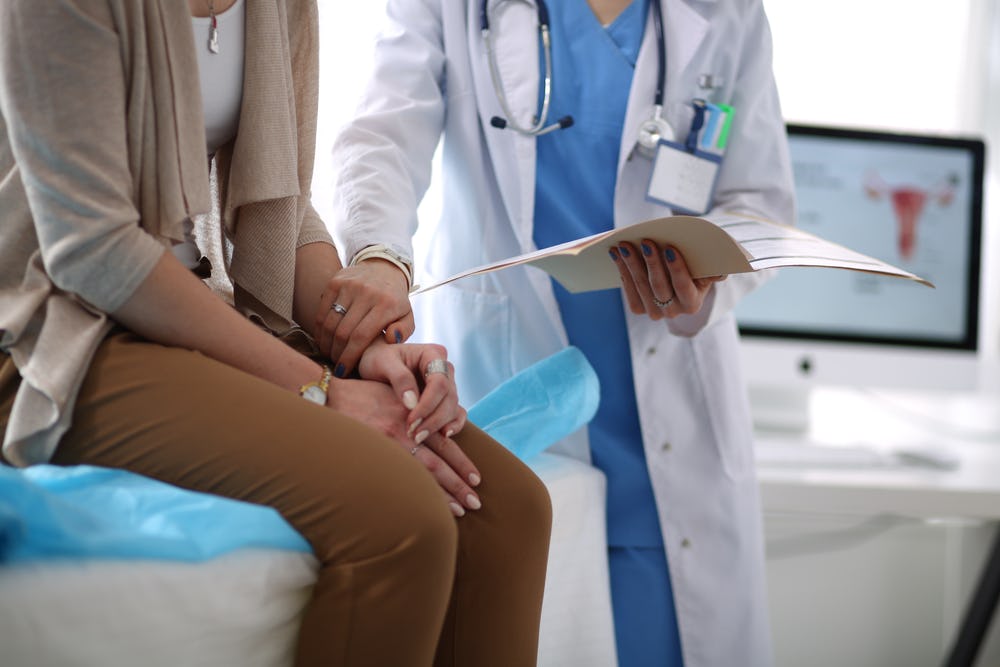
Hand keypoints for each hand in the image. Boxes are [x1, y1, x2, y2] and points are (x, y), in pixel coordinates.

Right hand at [314, 260, 413, 376]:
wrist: (384, 269)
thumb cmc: (395, 300)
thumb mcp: (408, 316)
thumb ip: (404, 331)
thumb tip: (391, 340)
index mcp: (386, 304)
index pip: (361, 336)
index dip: (349, 357)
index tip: (343, 371)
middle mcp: (367, 293)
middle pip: (343, 332)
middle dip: (337, 353)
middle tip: (336, 364)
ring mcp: (349, 286)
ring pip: (330, 323)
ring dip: (326, 343)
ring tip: (329, 354)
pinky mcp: (335, 281)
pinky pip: (322, 310)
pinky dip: (320, 329)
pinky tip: (323, 339)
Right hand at [327, 375, 479, 517]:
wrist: (328, 395)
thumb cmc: (360, 396)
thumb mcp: (393, 396)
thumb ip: (413, 412)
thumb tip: (430, 431)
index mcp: (414, 416)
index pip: (445, 443)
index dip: (462, 463)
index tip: (477, 479)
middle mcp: (407, 429)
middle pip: (440, 461)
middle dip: (459, 483)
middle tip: (476, 502)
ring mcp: (390, 442)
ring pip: (424, 472)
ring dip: (443, 493)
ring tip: (460, 510)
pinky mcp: (375, 451)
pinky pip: (400, 476)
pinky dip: (416, 491)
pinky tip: (424, 508)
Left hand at [358, 341, 466, 439]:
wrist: (374, 366)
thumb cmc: (377, 359)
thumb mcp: (382, 362)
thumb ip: (399, 378)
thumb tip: (412, 403)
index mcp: (432, 354)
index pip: (439, 382)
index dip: (428, 403)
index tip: (412, 420)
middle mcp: (444, 369)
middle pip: (449, 397)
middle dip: (434, 418)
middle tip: (414, 435)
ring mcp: (446, 385)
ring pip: (453, 407)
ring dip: (439, 425)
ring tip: (419, 438)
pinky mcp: (443, 400)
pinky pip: (456, 414)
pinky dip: (453, 426)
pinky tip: (443, 436)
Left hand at [610, 240, 725, 320]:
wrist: (679, 279)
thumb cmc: (695, 268)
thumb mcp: (706, 268)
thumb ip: (712, 270)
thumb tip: (721, 273)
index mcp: (693, 303)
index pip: (684, 286)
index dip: (677, 268)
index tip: (670, 248)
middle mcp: (673, 312)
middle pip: (659, 286)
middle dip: (651, 262)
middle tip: (644, 241)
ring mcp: (654, 312)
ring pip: (641, 285)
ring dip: (631, 263)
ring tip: (625, 244)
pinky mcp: (639, 308)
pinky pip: (629, 289)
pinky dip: (622, 269)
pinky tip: (616, 254)